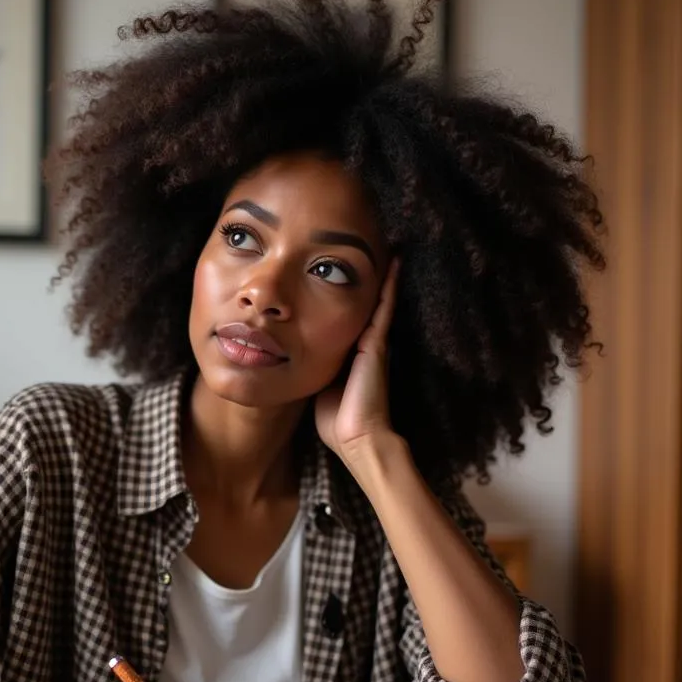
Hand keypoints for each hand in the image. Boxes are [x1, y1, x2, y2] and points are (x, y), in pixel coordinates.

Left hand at [315, 257, 399, 463]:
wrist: (357, 439)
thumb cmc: (336, 421)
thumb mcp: (318, 385)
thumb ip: (310, 367)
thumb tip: (288, 358)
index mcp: (348, 352)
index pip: (344, 312)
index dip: (341, 290)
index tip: (336, 266)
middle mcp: (364, 343)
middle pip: (362, 300)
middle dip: (361, 274)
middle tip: (367, 242)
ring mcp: (374, 342)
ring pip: (374, 298)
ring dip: (378, 272)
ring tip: (383, 242)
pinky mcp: (378, 345)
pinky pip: (384, 308)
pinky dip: (389, 284)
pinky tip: (394, 260)